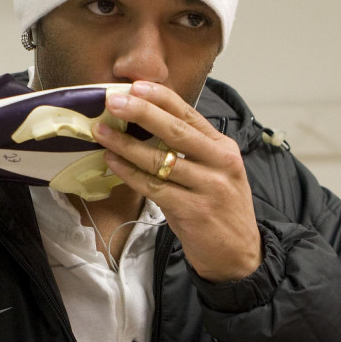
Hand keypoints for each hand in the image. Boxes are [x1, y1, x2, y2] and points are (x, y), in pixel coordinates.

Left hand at [95, 81, 261, 282]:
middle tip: (112, 101)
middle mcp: (219, 163)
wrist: (239, 255)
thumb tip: (148, 125)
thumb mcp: (217, 173)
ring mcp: (208, 188)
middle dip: (141, 113)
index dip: (161, 98)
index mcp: (223, 149)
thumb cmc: (220, 210)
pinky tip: (112, 162)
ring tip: (101, 132)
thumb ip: (191, 150)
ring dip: (126, 144)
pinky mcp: (193, 211)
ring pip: (159, 160)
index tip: (135, 85)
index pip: (190, 115)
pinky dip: (130, 174)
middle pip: (175, 132)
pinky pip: (154, 188)